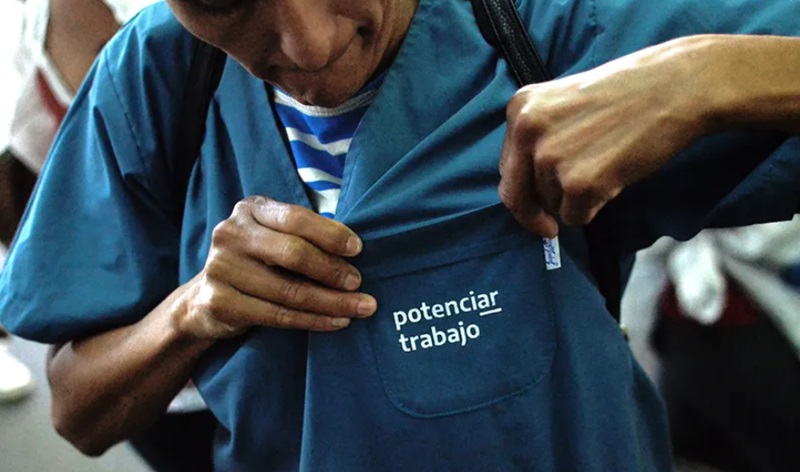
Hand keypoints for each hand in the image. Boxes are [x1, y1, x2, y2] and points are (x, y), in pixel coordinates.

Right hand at [178, 196, 376, 338]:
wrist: (205, 298)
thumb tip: (353, 250)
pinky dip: (313, 320)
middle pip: (293, 254)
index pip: (296, 218)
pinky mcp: (219, 302)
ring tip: (359, 308)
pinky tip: (336, 322)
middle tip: (358, 283)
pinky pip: (277, 315)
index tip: (357, 250)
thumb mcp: (273, 237)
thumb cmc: (256, 262)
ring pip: (289, 291)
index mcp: (250, 209)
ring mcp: (221, 268)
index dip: (330, 234)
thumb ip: (303, 235)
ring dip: (331, 302)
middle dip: (332, 270)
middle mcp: (231, 233)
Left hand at [499, 36, 717, 236]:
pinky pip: (575, 217)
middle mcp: (527, 131)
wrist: (676, 88)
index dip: (523, 191)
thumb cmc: (627, 94)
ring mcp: (551, 157)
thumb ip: (540, 137)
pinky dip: (593, 210)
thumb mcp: (564, 102)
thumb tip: (527, 186)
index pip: (507, 168)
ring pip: (550, 206)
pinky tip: (614, 179)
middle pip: (516, 196)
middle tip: (548, 228)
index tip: (534, 205)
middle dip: (533, 216)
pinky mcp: (579, 182)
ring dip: (574, 201)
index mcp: (520, 108)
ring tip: (605, 166)